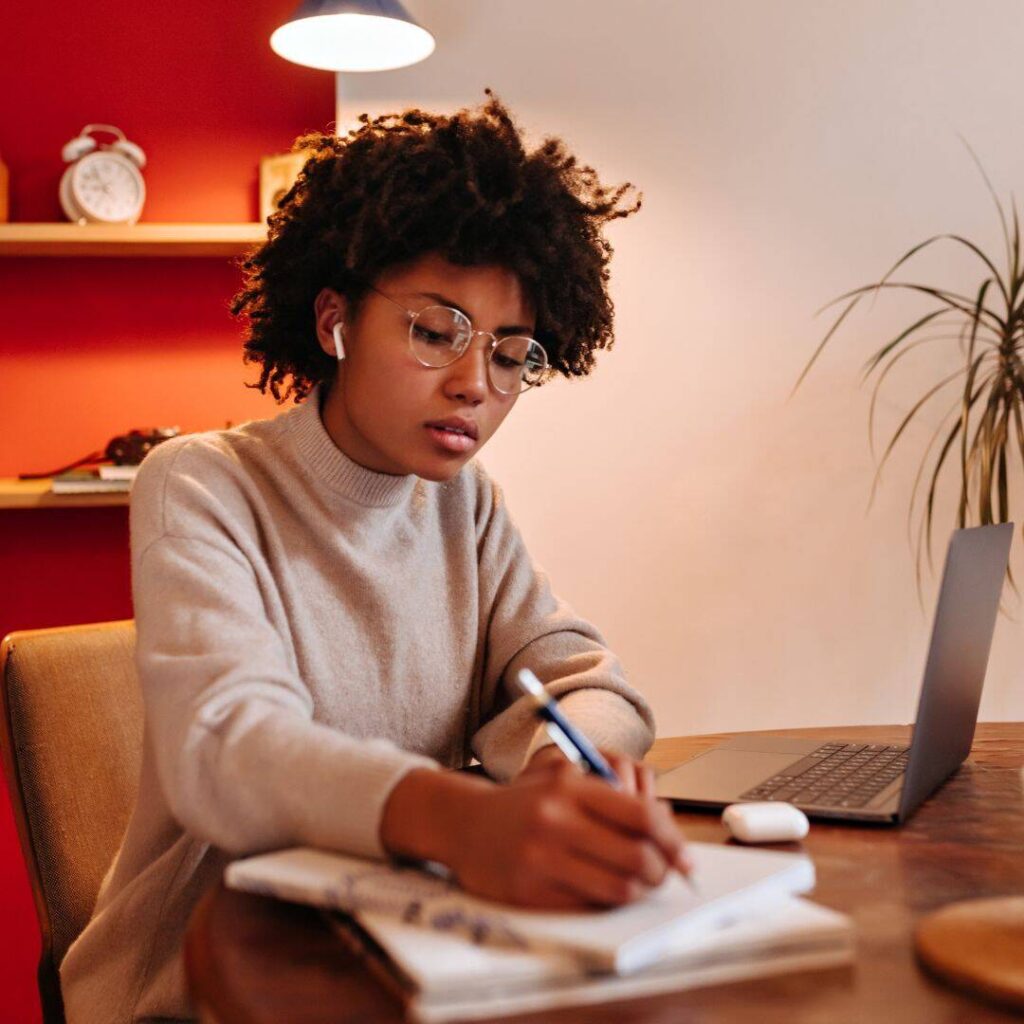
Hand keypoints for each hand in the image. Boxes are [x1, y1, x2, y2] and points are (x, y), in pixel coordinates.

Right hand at [447, 753, 689, 909]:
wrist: (466, 823)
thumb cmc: (527, 802)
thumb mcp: (564, 780)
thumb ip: (614, 796)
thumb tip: (667, 825)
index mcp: (571, 787)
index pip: (642, 816)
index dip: (673, 840)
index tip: (685, 858)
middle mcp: (556, 821)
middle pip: (637, 857)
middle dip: (661, 872)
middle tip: (662, 874)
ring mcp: (541, 858)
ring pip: (619, 888)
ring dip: (640, 892)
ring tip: (638, 885)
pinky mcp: (530, 892)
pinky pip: (589, 906)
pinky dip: (608, 903)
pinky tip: (604, 892)